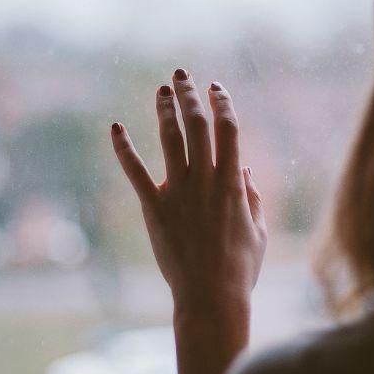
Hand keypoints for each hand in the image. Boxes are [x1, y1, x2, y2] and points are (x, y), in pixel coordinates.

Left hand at [111, 69, 266, 334]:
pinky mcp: (154, 208)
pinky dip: (124, 148)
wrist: (211, 297)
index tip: (216, 88)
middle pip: (197, 125)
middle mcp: (206, 181)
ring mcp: (178, 193)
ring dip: (165, 110)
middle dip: (190, 95)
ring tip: (162, 90)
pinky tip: (115, 127)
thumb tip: (244, 171)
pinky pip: (136, 173)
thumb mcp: (258, 231)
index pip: (229, 129)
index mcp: (233, 183)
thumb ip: (251, 198)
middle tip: (182, 75)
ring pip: (170, 140)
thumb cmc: (240, 268)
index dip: (222, 103)